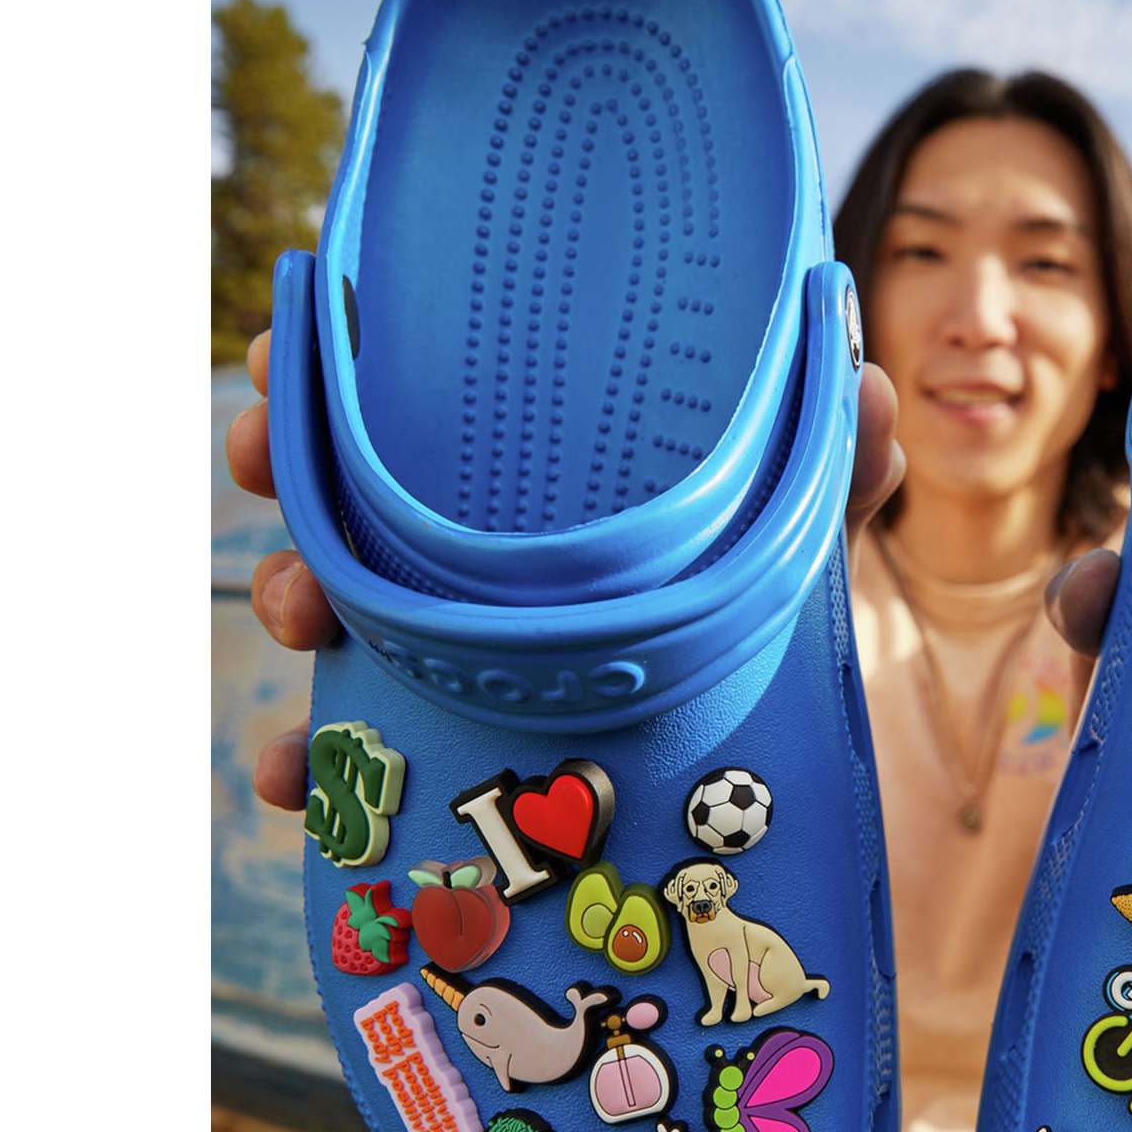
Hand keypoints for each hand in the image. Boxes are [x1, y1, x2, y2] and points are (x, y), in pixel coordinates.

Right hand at [231, 333, 907, 814]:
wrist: (771, 774)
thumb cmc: (763, 623)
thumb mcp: (801, 545)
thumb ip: (839, 476)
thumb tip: (872, 389)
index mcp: (544, 480)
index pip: (419, 398)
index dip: (340, 367)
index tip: (288, 350)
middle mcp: (481, 550)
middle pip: (350, 490)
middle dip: (285, 470)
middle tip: (258, 460)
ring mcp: (456, 647)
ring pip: (336, 608)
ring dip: (292, 599)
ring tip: (300, 619)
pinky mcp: (452, 747)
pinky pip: (358, 751)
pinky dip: (314, 766)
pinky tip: (291, 780)